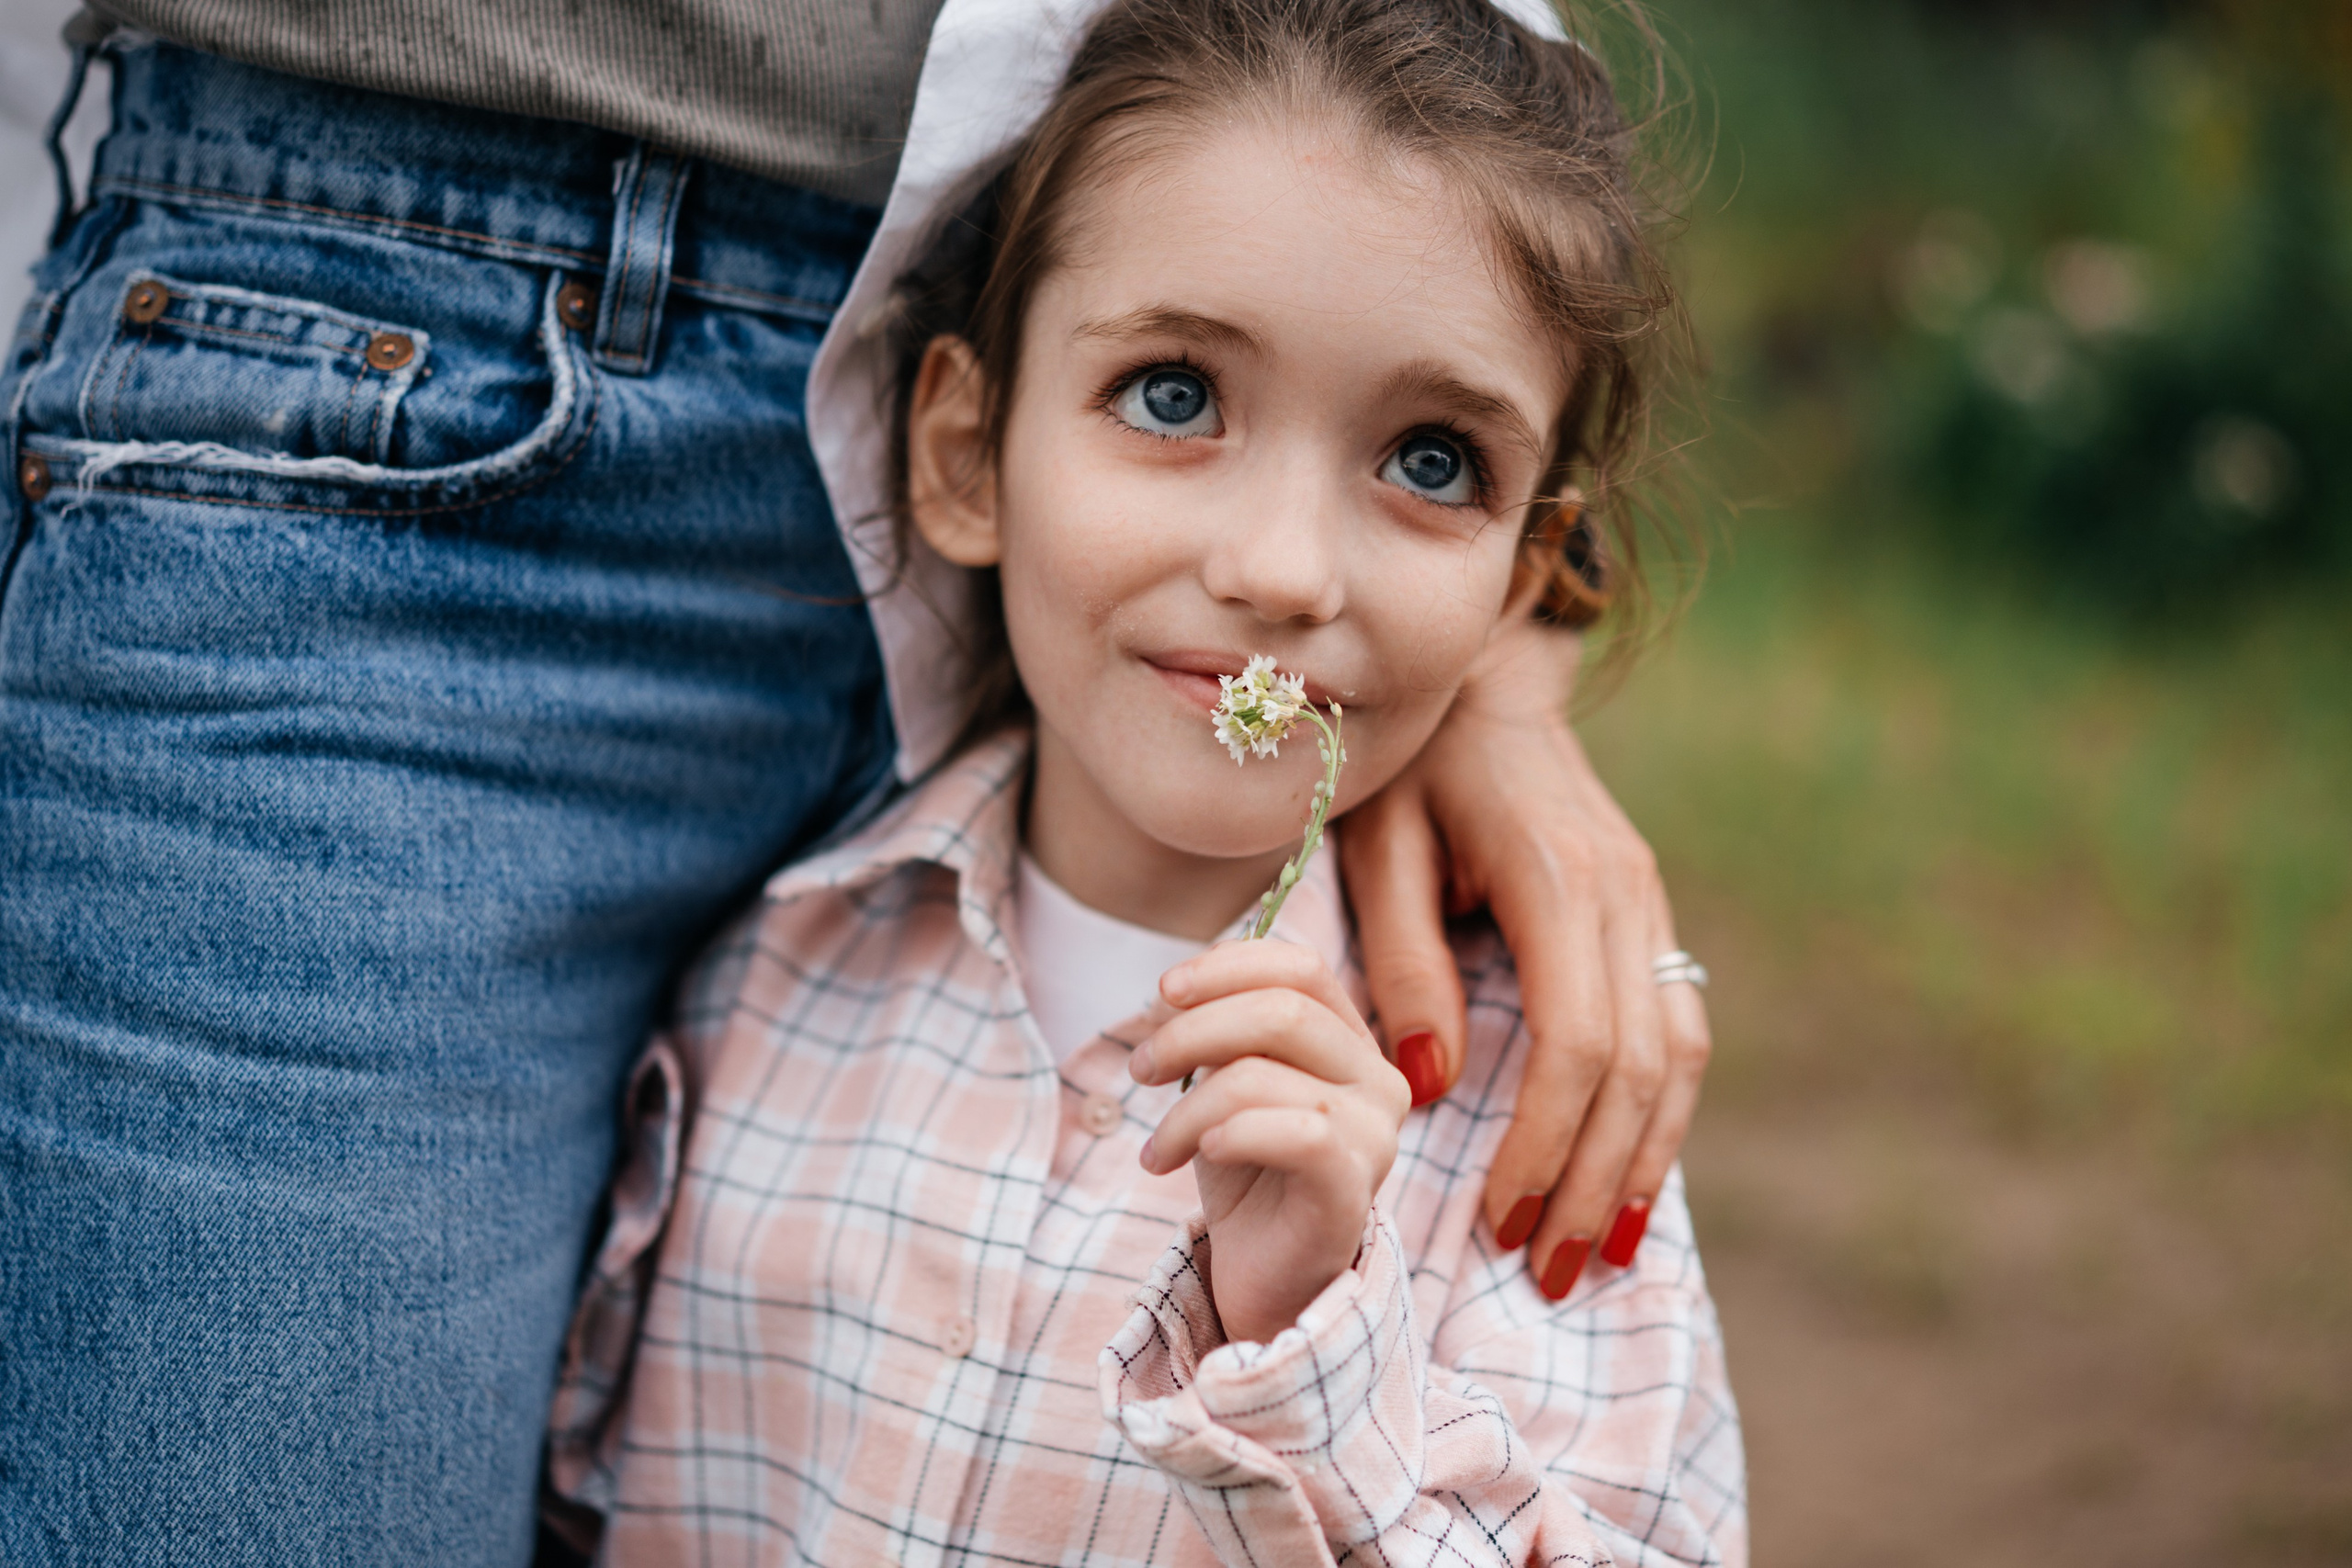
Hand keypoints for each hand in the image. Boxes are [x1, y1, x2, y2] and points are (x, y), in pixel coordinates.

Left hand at [1129, 939, 1411, 1344]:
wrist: (1263, 1277)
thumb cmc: (1247, 1175)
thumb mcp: (1226, 1085)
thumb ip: (1219, 1031)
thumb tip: (1172, 992)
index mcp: (1351, 1042)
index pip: (1301, 968)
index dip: (1226, 966)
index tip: (1161, 993)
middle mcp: (1379, 1080)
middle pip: (1283, 1009)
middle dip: (1190, 1031)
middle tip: (1140, 1069)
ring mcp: (1375, 1136)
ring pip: (1263, 1074)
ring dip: (1186, 1106)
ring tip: (1159, 1146)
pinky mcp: (1353, 1191)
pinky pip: (1297, 1134)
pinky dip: (1228, 1134)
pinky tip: (1191, 1157)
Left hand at [1339, 620, 1711, 1298]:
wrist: (1484, 685)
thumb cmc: (1408, 767)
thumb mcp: (1378, 848)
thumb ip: (1402, 961)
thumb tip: (1433, 1085)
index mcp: (1558, 881)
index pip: (1578, 1044)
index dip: (1544, 1143)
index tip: (1496, 1217)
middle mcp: (1627, 896)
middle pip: (1640, 1069)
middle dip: (1593, 1180)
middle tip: (1540, 1271)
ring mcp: (1652, 904)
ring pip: (1680, 1057)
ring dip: (1642, 1163)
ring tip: (1593, 1254)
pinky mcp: (1652, 915)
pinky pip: (1681, 1029)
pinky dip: (1663, 1115)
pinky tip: (1630, 1177)